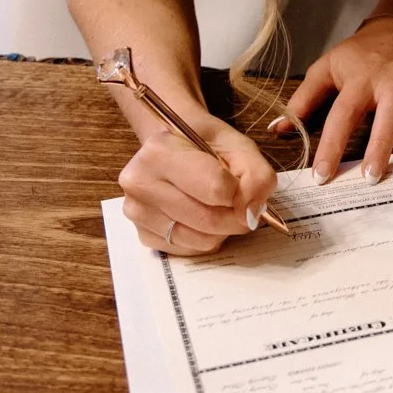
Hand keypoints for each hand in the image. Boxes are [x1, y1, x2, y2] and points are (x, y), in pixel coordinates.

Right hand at [119, 116, 278, 257]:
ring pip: (199, 240)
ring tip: (219, 208)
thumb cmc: (204, 143)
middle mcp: (139, 182)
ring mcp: (136, 212)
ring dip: (222, 231)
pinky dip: (205, 239)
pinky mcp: (142, 235)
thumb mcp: (238, 146)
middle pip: (207, 219)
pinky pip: (188, 250)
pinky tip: (200, 218)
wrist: (174, 144)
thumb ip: (256, 176)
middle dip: (235, 218)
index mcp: (159, 152)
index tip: (241, 185)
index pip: (215, 189)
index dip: (239, 192)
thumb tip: (251, 213)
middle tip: (241, 207)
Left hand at [279, 16, 392, 184]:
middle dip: (381, 143)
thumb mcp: (327, 68)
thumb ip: (304, 100)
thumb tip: (278, 130)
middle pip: (388, 109)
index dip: (332, 145)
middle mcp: (391, 76)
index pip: (342, 113)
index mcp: (359, 77)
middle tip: (373, 177)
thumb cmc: (360, 55)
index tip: (322, 176)